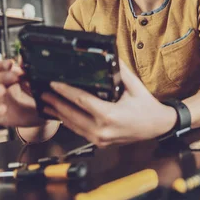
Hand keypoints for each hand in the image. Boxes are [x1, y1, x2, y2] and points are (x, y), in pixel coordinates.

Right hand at [0, 60, 46, 127]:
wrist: (42, 111)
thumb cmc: (34, 93)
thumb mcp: (33, 80)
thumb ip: (27, 69)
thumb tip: (23, 57)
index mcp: (4, 79)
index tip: (9, 63)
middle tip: (15, 77)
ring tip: (3, 89)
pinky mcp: (1, 117)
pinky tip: (3, 108)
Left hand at [41, 60, 175, 147]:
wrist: (157, 127)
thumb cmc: (147, 107)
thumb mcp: (135, 86)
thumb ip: (120, 72)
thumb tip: (109, 56)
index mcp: (110, 115)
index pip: (81, 100)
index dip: (65, 91)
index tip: (53, 82)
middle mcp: (102, 130)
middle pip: (71, 114)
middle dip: (55, 102)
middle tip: (42, 91)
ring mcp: (99, 139)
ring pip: (72, 125)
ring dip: (58, 112)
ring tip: (46, 101)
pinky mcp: (99, 143)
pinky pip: (78, 131)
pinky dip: (68, 121)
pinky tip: (60, 113)